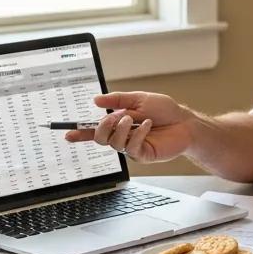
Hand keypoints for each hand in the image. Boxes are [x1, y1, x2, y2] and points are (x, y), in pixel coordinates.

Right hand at [64, 91, 193, 162]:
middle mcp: (123, 136)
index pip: (96, 130)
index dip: (81, 133)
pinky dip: (138, 133)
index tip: (67, 133)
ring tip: (134, 118)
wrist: (185, 122)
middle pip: (100, 139)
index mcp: (119, 123)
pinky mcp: (143, 155)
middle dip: (102, 127)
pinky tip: (148, 125)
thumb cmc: (164, 110)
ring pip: (114, 143)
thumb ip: (118, 100)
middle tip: (113, 118)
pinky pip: (132, 147)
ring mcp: (132, 147)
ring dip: (121, 128)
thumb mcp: (139, 99)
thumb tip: (96, 100)